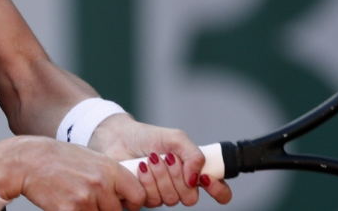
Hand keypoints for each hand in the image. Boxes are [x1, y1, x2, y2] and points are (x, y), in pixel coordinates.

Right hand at [0, 136, 146, 210]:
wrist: (30, 161)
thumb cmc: (60, 159)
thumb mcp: (92, 159)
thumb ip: (110, 177)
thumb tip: (126, 196)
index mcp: (110, 168)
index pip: (138, 196)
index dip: (132, 202)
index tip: (126, 204)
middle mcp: (101, 184)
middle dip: (106, 210)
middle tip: (92, 199)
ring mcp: (85, 199)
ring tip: (76, 197)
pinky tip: (66, 203)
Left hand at [88, 114, 231, 207]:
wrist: (119, 138)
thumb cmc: (148, 137)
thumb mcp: (176, 138)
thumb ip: (193, 154)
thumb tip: (196, 178)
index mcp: (193, 172)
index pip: (218, 190)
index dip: (218, 190)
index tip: (206, 179)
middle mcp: (180, 186)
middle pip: (190, 197)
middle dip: (178, 176)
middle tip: (168, 158)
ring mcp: (162, 194)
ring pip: (170, 199)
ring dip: (160, 176)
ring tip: (151, 159)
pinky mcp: (144, 199)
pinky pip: (151, 201)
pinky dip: (146, 182)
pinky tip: (141, 168)